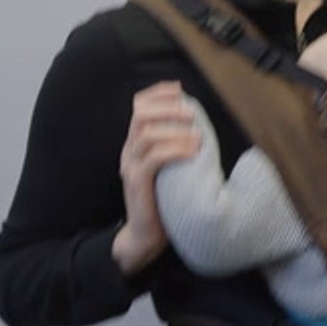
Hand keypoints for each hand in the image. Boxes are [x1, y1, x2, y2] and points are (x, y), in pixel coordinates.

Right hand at [111, 81, 199, 275]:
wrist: (145, 236)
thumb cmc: (165, 199)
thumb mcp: (170, 167)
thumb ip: (175, 145)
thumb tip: (197, 123)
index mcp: (135, 144)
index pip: (138, 107)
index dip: (157, 94)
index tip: (178, 89)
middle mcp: (128, 151)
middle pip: (140, 115)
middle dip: (167, 108)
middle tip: (191, 112)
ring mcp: (130, 167)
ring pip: (146, 134)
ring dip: (175, 130)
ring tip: (198, 135)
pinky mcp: (136, 183)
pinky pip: (153, 158)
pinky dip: (176, 150)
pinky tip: (194, 151)